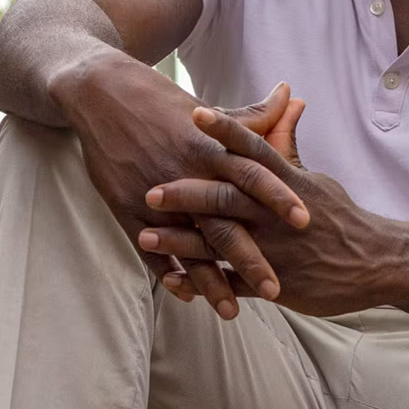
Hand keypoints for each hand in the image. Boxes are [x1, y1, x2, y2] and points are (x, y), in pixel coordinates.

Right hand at [55, 52, 309, 315]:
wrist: (101, 96)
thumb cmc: (162, 103)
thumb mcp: (209, 110)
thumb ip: (254, 116)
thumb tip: (291, 96)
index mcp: (211, 149)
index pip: (254, 175)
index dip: (280, 198)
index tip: (307, 222)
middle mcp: (186, 177)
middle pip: (224, 224)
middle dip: (250, 260)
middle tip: (276, 290)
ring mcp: (156, 198)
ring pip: (189, 248)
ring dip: (210, 282)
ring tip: (233, 312)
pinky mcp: (129, 209)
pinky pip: (151, 250)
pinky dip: (169, 273)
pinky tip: (188, 297)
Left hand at [140, 101, 388, 317]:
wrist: (377, 263)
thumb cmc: (342, 219)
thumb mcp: (315, 181)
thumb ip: (288, 147)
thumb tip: (287, 102)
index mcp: (287, 186)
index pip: (254, 151)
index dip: (225, 132)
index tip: (196, 113)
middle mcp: (276, 216)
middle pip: (226, 198)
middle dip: (186, 194)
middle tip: (150, 189)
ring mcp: (274, 251)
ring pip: (221, 244)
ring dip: (181, 242)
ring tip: (145, 238)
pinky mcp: (274, 284)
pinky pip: (232, 284)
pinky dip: (203, 284)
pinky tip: (173, 282)